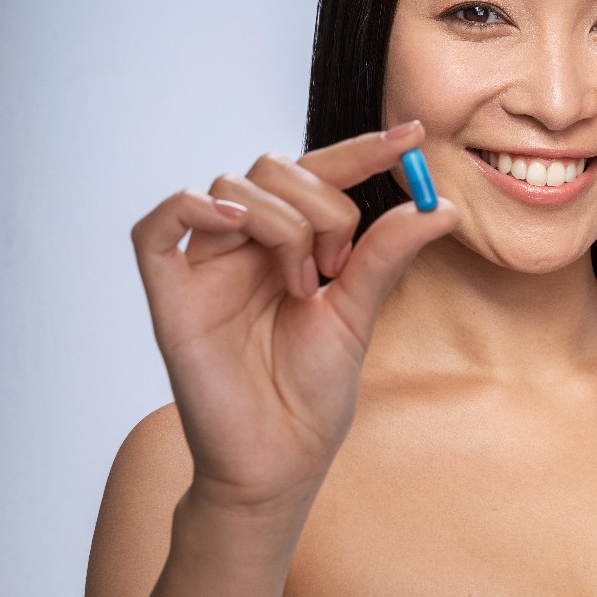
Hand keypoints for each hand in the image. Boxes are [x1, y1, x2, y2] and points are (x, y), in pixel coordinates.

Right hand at [130, 122, 457, 511]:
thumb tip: (441, 206)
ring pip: (231, 186)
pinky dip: (190, 207)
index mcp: (291, 243)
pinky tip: (233, 225)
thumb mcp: (359, 313)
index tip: (414, 135)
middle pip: (274, 168)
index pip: (321, 172)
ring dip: (282, 223)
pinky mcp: (171, 298)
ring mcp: (206, 267)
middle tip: (337, 264)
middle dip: (322, 204)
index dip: (365, 149)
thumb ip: (387, 255)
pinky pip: (155, 227)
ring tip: (303, 284)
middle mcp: (246, 245)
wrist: (282, 461)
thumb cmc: (312, 393)